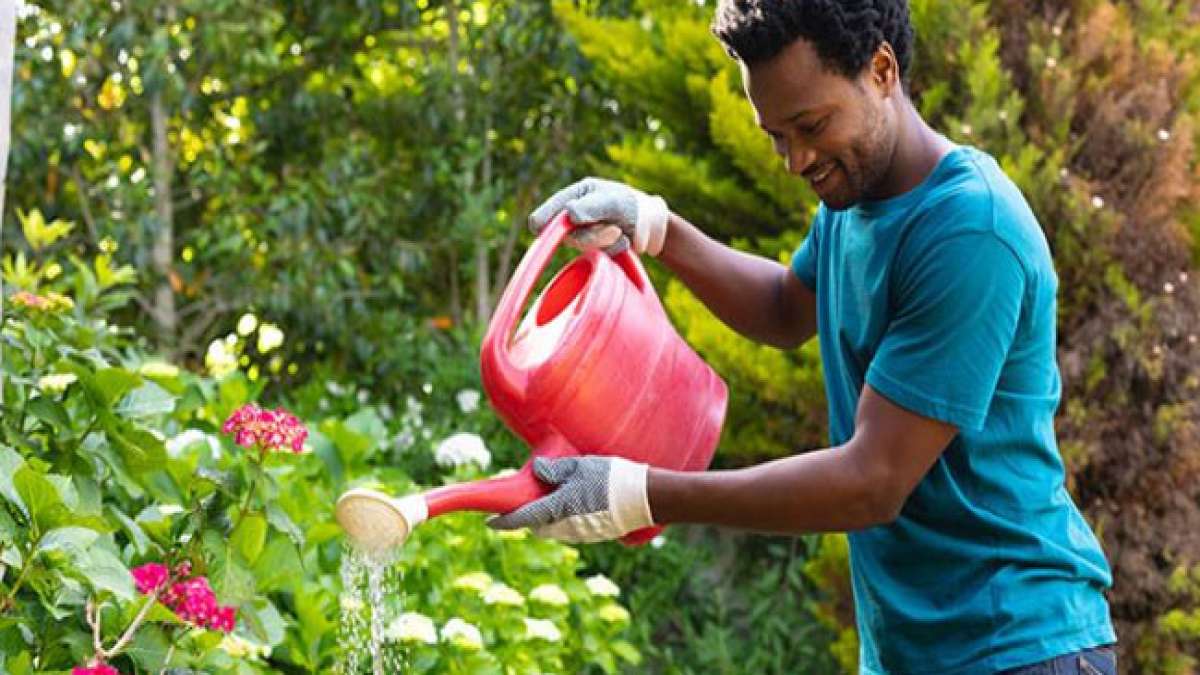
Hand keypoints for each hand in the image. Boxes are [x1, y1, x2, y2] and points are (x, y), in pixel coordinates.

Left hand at [486, 456, 653, 542]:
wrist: (645, 498)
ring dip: (548, 518)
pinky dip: (565, 519)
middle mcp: (565, 526)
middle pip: (537, 526)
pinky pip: (571, 530)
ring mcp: (581, 534)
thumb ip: (556, 470)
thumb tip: (537, 470)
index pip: (522, 518)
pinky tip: (576, 503)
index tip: (490, 522)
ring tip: (555, 498)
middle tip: (528, 501)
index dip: (504, 521)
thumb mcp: (581, 466)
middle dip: (529, 517)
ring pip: (554, 530)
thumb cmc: (612, 478)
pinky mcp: (595, 536)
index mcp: (557, 508)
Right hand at [528, 177, 669, 255]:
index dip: (544, 221)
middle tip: (614, 228)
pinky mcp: (593, 246)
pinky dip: (612, 249)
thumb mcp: (613, 202)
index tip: (543, 230)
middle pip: (565, 234)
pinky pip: (595, 254)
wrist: (651, 225)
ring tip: (621, 231)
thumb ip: (592, 207)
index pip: (548, 211)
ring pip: (582, 245)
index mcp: (576, 195)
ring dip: (605, 241)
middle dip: (592, 234)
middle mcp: (575, 214)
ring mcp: (583, 231)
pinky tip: (622, 240)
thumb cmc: (632, 205)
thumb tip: (569, 214)